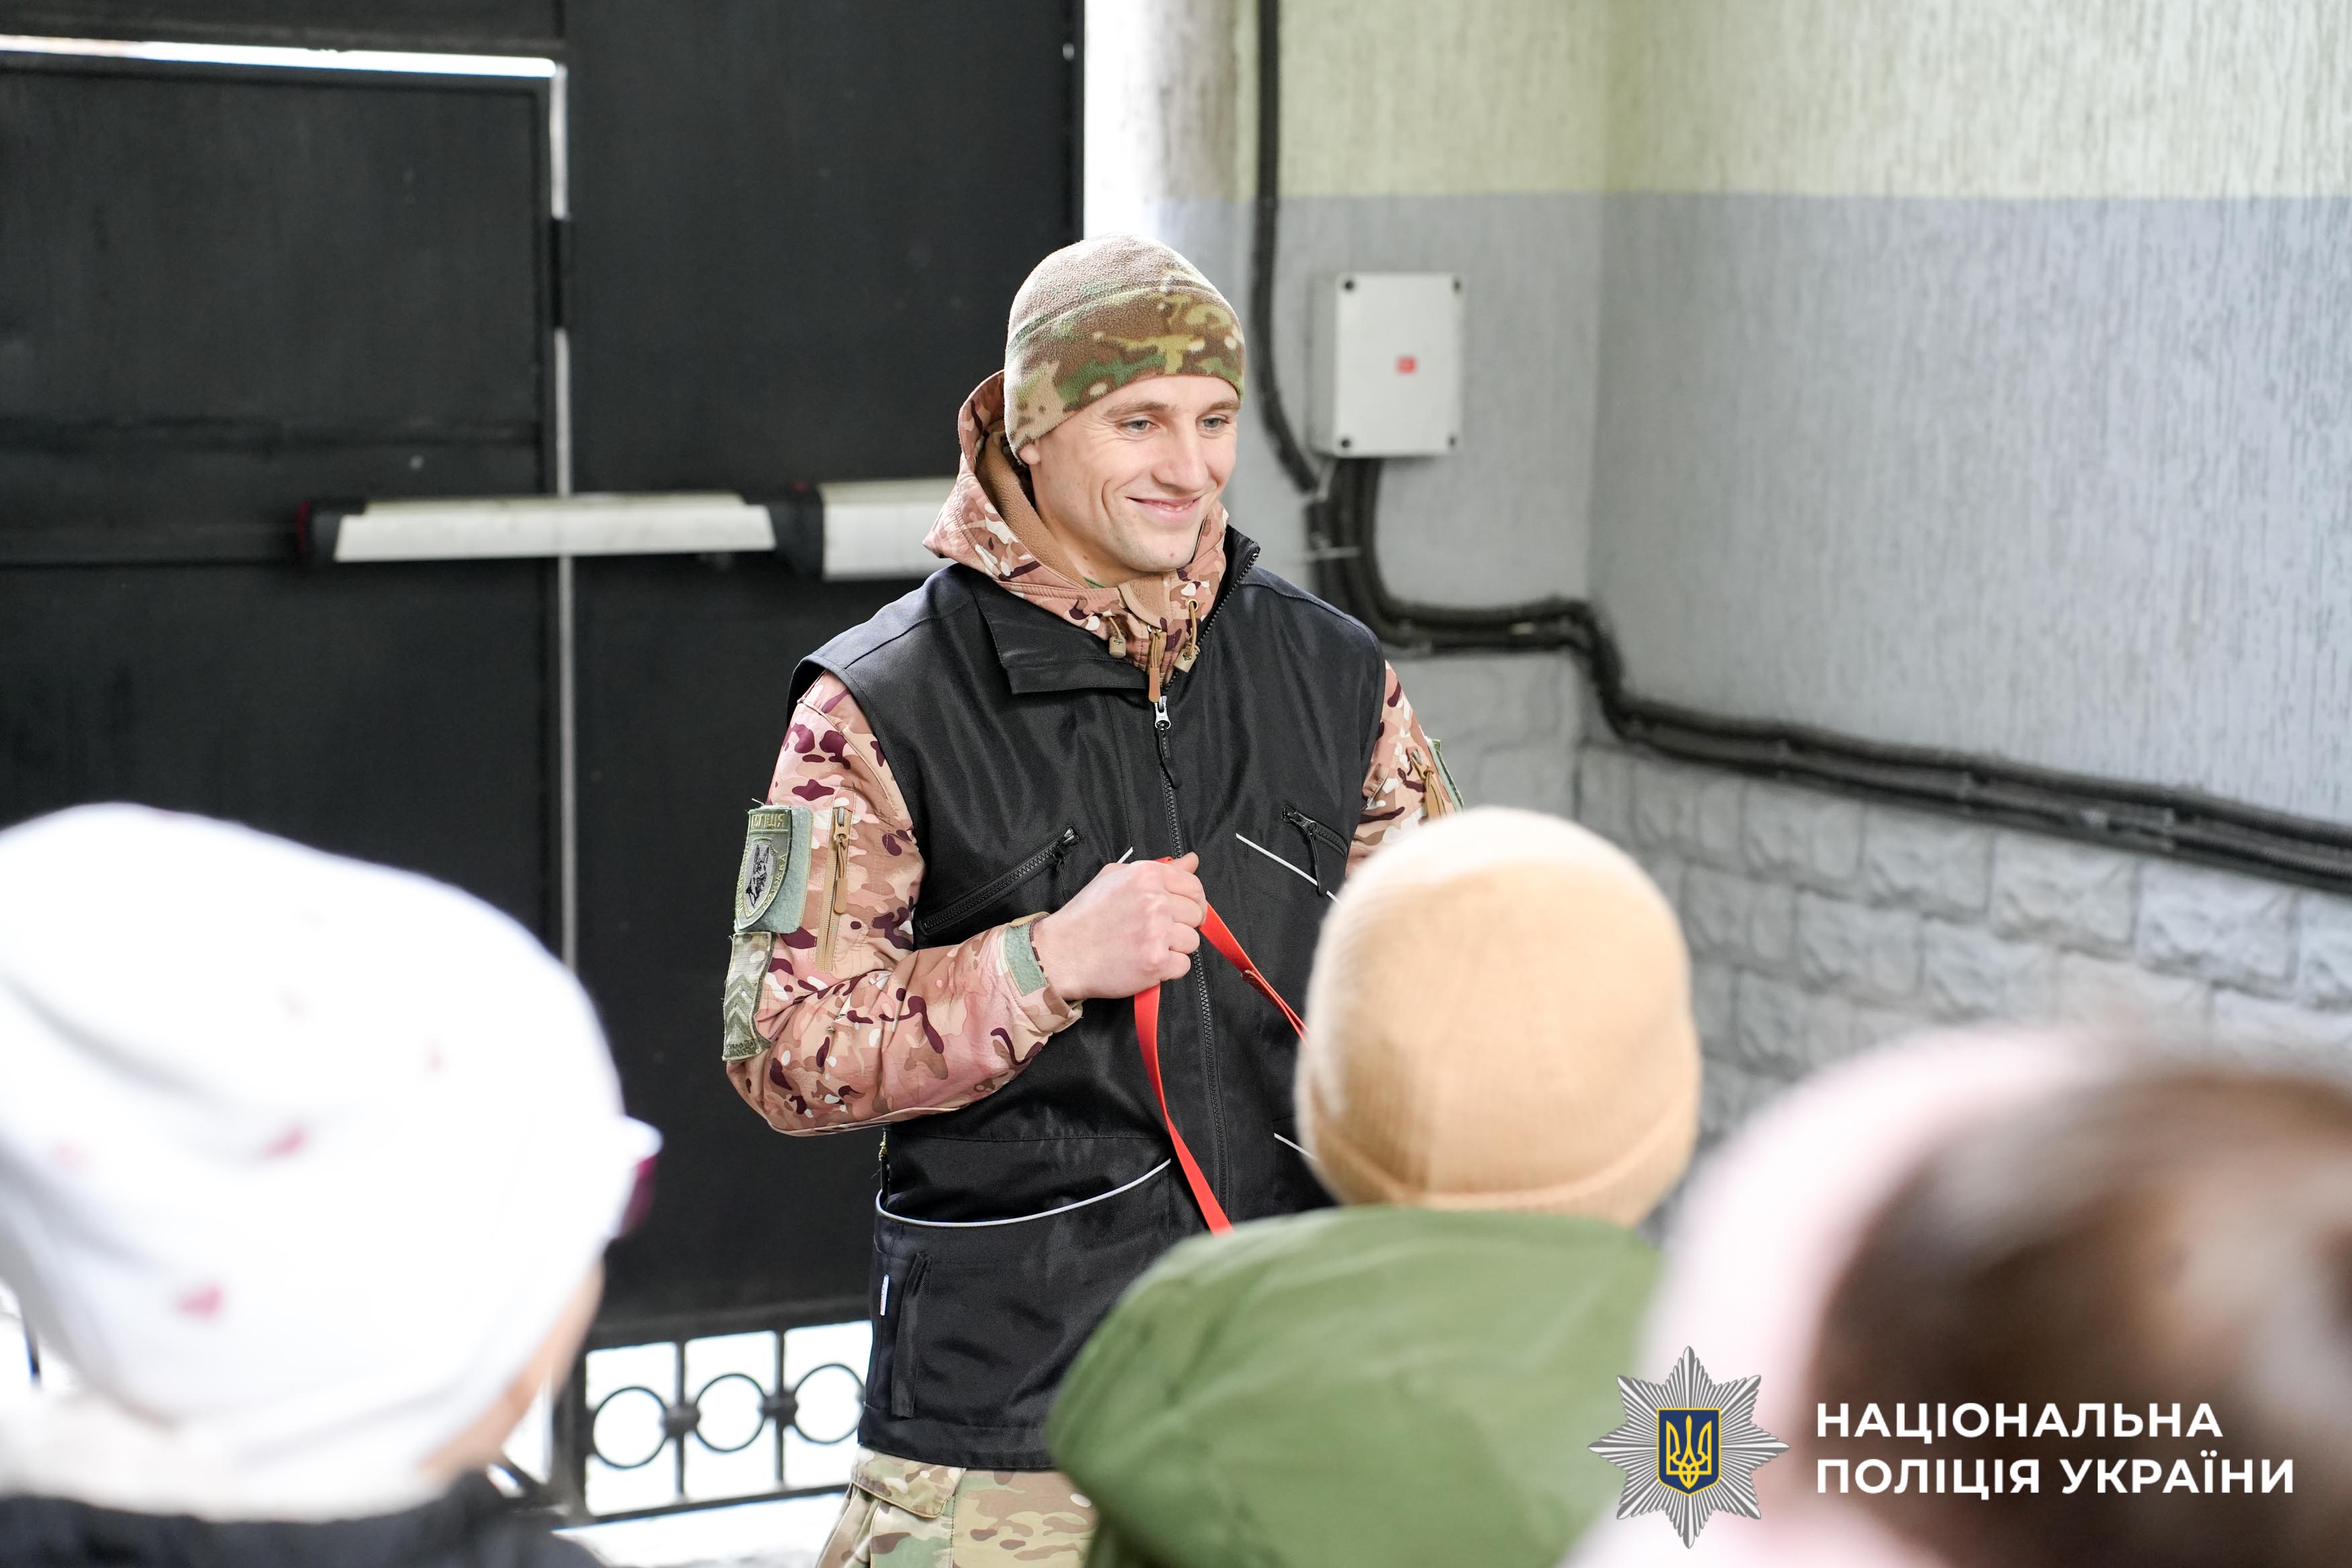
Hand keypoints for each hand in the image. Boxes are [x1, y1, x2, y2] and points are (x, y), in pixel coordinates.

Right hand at [1029, 853, 1205, 999]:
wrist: (1061, 953)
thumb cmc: (1086, 915)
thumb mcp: (1116, 877)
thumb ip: (1159, 868)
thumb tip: (1192, 860)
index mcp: (1146, 875)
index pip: (1194, 887)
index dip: (1192, 902)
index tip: (1182, 912)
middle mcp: (1155, 901)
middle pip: (1195, 915)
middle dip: (1181, 925)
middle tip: (1155, 932)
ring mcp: (1157, 933)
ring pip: (1191, 942)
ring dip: (1174, 948)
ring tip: (1146, 947)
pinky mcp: (1156, 963)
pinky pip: (1183, 966)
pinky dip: (1167, 969)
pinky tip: (1145, 962)